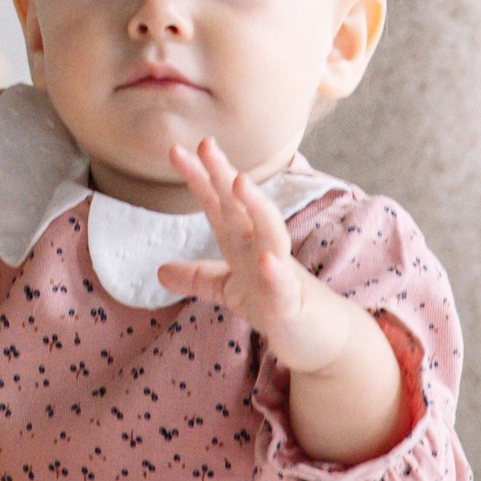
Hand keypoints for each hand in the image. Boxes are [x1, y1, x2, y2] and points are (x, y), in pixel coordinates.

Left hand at [155, 138, 354, 372]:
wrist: (320, 336)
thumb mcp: (231, 290)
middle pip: (241, 208)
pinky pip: (284, 286)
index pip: (218, 205)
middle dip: (223, 176)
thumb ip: (200, 277)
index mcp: (243, 244)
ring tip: (238, 181)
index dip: (199, 179)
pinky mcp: (292, 304)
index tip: (176, 151)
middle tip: (206, 144)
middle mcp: (262, 249)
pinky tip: (266, 259)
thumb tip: (160, 272)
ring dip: (255, 206)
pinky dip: (276, 272)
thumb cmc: (276, 305)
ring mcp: (280, 273)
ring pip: (270, 233)